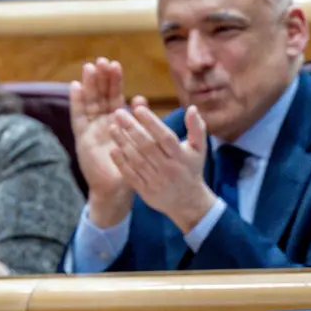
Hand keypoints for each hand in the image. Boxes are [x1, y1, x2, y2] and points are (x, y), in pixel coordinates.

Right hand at [69, 59, 135, 225]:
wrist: (117, 189)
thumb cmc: (131, 166)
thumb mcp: (139, 141)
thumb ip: (139, 120)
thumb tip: (141, 99)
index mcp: (116, 121)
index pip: (114, 96)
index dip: (114, 81)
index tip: (115, 64)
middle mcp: (101, 122)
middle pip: (99, 95)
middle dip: (100, 78)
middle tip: (101, 60)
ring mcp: (90, 129)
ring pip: (89, 102)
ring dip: (89, 85)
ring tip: (89, 67)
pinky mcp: (82, 138)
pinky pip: (78, 117)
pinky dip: (76, 102)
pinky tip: (75, 86)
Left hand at [110, 104, 214, 232]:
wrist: (188, 202)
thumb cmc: (191, 168)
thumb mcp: (199, 149)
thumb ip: (196, 128)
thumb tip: (193, 108)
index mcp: (181, 156)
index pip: (165, 137)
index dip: (151, 122)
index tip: (138, 108)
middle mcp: (169, 168)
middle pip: (148, 146)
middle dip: (132, 128)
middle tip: (118, 113)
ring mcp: (157, 181)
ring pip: (137, 160)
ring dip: (123, 143)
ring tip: (112, 127)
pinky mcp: (146, 191)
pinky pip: (132, 176)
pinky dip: (121, 163)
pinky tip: (113, 149)